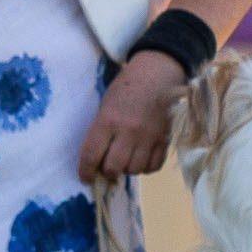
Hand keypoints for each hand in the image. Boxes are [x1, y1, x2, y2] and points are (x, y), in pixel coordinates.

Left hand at [77, 50, 182, 184]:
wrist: (158, 74)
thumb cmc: (126, 88)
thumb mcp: (105, 105)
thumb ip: (101, 131)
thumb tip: (98, 158)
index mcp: (108, 120)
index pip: (92, 155)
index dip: (86, 171)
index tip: (86, 177)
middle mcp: (128, 132)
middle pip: (114, 167)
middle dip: (107, 171)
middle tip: (107, 166)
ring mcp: (148, 137)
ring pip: (134, 170)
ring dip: (127, 169)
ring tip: (125, 159)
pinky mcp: (165, 139)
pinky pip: (154, 166)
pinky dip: (146, 167)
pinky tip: (141, 158)